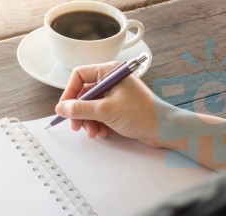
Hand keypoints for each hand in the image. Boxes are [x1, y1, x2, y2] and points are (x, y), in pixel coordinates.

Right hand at [55, 61, 174, 146]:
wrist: (163, 129)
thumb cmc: (142, 114)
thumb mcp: (105, 111)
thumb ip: (80, 108)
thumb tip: (62, 108)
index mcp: (110, 72)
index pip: (80, 75)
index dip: (70, 92)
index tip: (65, 108)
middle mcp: (111, 81)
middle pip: (84, 93)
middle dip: (79, 111)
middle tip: (76, 126)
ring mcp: (115, 94)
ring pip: (91, 106)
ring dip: (88, 120)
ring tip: (92, 132)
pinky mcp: (118, 107)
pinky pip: (100, 113)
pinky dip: (98, 123)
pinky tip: (102, 132)